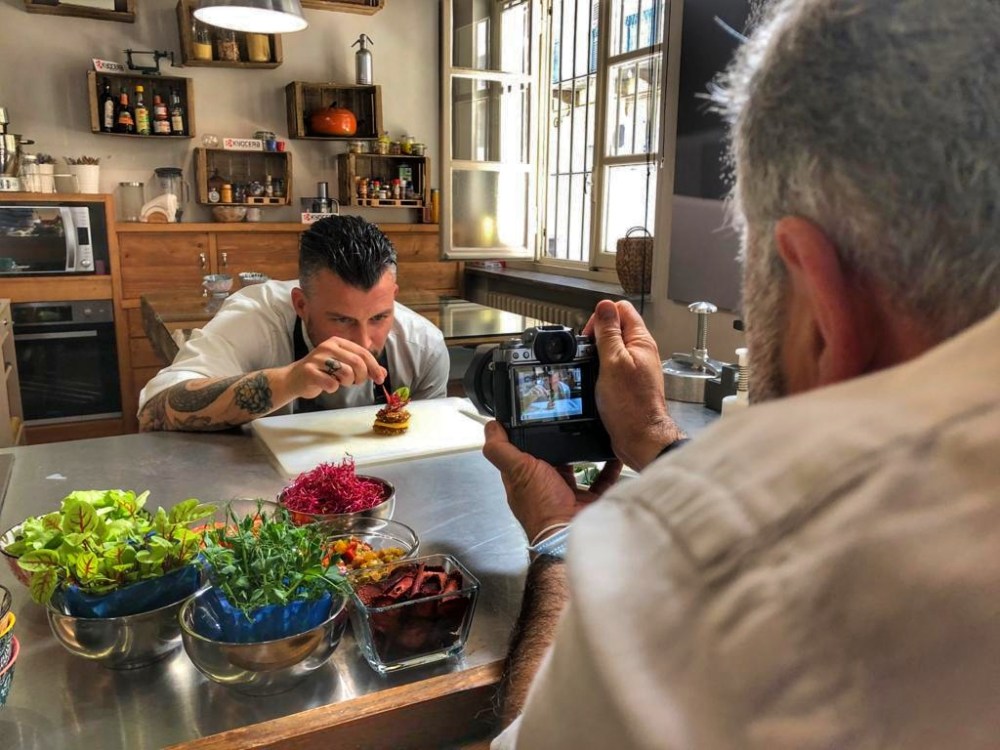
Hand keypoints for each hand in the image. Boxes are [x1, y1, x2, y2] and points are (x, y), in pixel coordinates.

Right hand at [285, 337, 386, 399]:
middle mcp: (328, 346)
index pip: (363, 353)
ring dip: (347, 382)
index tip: (380, 379)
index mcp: (338, 342)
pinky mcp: (309, 371)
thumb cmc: (323, 372)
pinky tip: (327, 385)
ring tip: (339, 382)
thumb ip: (363, 368)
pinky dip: (333, 388)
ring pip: (346, 373)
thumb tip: (383, 373)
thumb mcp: (344, 367)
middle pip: (357, 362)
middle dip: (361, 376)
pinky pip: (331, 384)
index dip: (374, 367)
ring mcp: (317, 358)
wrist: (295, 379)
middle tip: (356, 383)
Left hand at [482, 421, 621, 542]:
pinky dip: (608, 467)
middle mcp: (543, 486)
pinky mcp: (587, 499)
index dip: (523, 437)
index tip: (533, 417)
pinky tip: (612, 454)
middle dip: (557, 442)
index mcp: (523, 479)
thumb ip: (502, 449)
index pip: (519, 454)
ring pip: (574, 467)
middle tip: (566, 420)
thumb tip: (490, 428)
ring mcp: (566, 494)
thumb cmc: (542, 507)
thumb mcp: (517, 470)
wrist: (569, 534)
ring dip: (582, 452)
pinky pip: (601, 479)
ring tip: (588, 431)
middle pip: (549, 458)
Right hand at [583, 300, 682, 469]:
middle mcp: (640, 352)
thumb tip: (604, 306)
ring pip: (610, 348)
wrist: (640, 437)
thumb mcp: (613, 362)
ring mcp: (634, 368)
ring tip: (592, 369)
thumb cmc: (632, 406)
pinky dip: (599, 370)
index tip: (590, 336)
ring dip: (596, 355)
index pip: (620, 309)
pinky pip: (610, 367)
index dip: (600, 318)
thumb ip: (609, 333)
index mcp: (641, 341)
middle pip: (614, 328)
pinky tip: (595, 381)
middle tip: (589, 355)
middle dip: (596, 337)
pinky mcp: (627, 383)